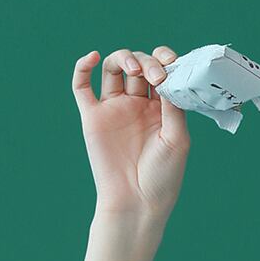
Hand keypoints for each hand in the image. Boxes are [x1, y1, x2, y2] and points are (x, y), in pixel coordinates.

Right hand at [72, 46, 190, 227]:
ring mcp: (114, 109)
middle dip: (148, 63)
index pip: (161, 70)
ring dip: (123, 58)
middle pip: (139, 65)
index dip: (164, 59)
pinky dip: (83, 67)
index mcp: (161, 108)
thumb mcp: (178, 139)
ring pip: (113, 68)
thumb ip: (173, 106)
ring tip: (133, 70)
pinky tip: (93, 57)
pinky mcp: (93, 117)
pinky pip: (81, 86)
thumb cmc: (162, 176)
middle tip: (156, 78)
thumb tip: (168, 74)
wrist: (137, 203)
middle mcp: (137, 104)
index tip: (170, 63)